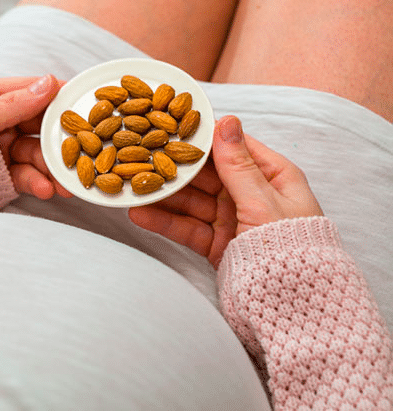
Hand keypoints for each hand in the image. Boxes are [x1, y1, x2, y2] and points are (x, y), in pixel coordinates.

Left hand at [0, 75, 71, 199]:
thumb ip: (12, 104)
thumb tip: (48, 82)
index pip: (24, 89)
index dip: (53, 92)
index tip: (82, 96)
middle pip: (34, 123)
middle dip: (57, 138)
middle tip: (83, 147)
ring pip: (33, 152)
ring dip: (51, 166)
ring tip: (66, 182)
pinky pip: (23, 174)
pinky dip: (36, 181)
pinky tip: (46, 190)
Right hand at [128, 115, 322, 267]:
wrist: (292, 304)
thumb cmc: (290, 245)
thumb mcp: (263, 200)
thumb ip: (238, 164)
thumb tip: (226, 121)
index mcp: (273, 176)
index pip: (232, 148)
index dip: (202, 138)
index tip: (170, 126)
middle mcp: (251, 194)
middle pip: (206, 175)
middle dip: (175, 168)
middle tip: (140, 156)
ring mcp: (233, 220)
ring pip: (191, 201)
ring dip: (163, 196)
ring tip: (132, 186)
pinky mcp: (217, 244)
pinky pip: (187, 228)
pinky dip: (164, 222)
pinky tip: (139, 214)